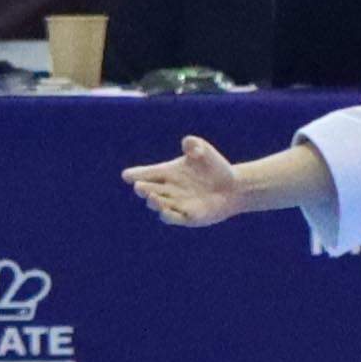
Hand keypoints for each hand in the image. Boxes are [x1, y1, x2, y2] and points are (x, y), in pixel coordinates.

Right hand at [124, 136, 253, 228]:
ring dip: (154, 202)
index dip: (135, 174)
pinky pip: (173, 218)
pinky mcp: (186, 217)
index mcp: (166, 172)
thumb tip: (188, 145)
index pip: (146, 173)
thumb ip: (194, 143)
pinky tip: (165, 211)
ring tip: (153, 197)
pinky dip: (167, 215)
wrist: (233, 188)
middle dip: (142, 189)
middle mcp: (167, 189)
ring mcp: (175, 204)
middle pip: (147, 190)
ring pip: (157, 205)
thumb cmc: (215, 167)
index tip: (127, 175)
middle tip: (140, 186)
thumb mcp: (205, 150)